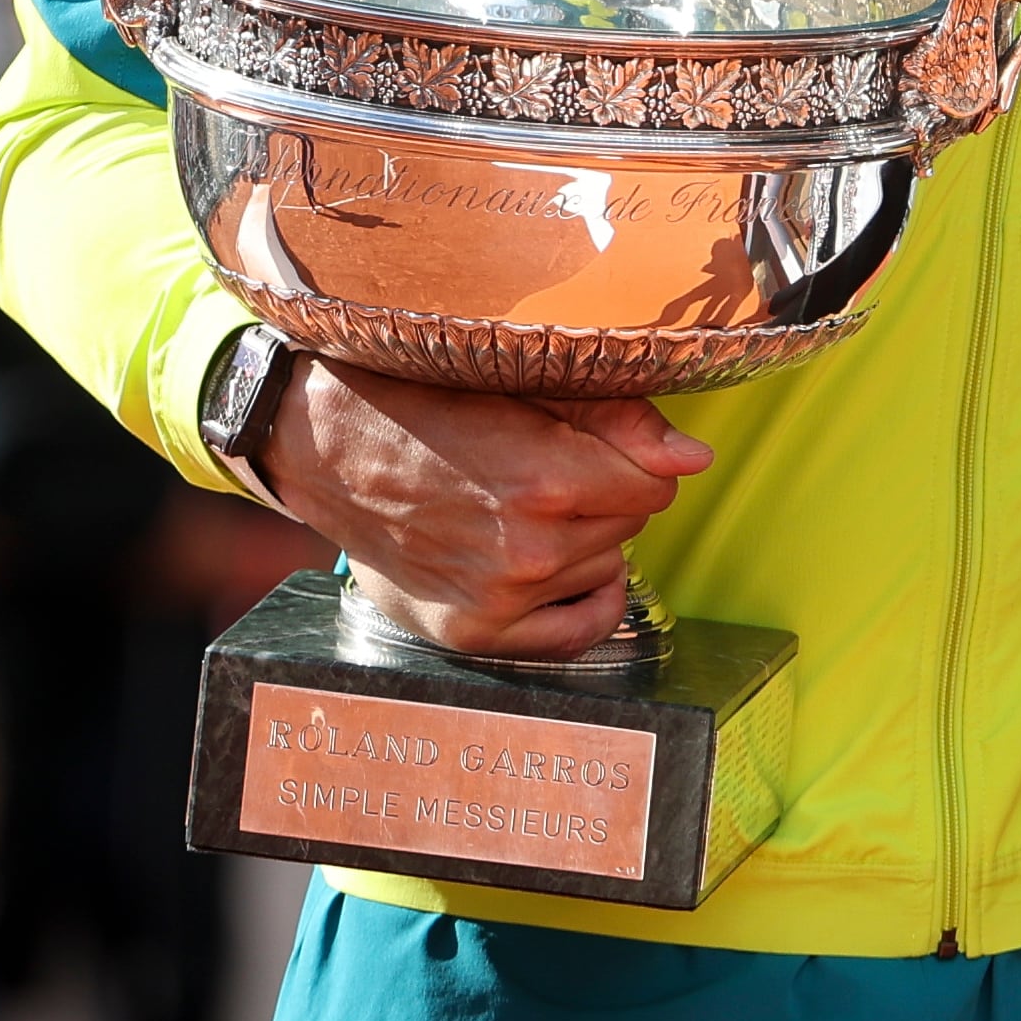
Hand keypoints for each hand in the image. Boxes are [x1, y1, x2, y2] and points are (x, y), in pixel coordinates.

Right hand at [256, 359, 709, 658]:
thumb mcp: (520, 386)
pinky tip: (568, 571)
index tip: (598, 443)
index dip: (635, 455)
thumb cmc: (422, 401)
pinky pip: (581, 630)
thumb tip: (694, 458)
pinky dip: (588, 599)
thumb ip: (618, 420)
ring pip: (609, 563)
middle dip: (608, 491)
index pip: (659, 479)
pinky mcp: (475, 634)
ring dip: (587, 538)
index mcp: (547, 479)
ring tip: (527, 507)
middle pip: (635, 520)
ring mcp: (501, 600)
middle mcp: (529, 550)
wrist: (326, 447)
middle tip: (549, 466)